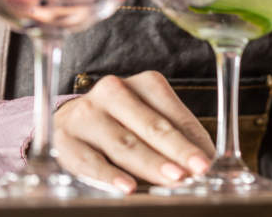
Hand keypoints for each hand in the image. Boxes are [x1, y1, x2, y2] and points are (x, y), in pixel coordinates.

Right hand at [53, 71, 213, 192]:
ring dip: (150, 164)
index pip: (173, 115)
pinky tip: (128, 188)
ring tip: (172, 179)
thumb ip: (177, 137)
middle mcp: (114, 91)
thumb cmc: (124, 125)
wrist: (72, 124)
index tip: (206, 162)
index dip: (192, 140)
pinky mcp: (65, 139)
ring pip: (124, 143)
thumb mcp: (151, 123)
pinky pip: (90, 161)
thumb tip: (205, 161)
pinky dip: (110, 176)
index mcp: (144, 83)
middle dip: (176, 151)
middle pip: (151, 126)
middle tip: (196, 171)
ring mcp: (87, 113)